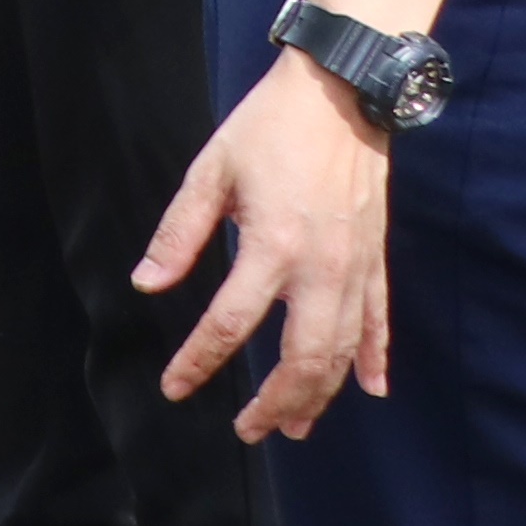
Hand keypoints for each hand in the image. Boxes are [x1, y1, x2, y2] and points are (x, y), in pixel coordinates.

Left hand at [140, 47, 394, 439]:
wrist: (341, 96)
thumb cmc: (267, 130)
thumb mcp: (210, 173)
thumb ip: (178, 234)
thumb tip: (146, 285)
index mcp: (270, 245)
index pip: (227, 322)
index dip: (198, 362)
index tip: (175, 388)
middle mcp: (319, 266)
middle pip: (301, 357)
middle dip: (274, 402)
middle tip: (247, 430)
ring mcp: (355, 267)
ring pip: (342, 350)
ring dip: (319, 394)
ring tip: (295, 426)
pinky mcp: (376, 259)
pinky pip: (379, 320)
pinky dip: (375, 357)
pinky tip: (372, 389)